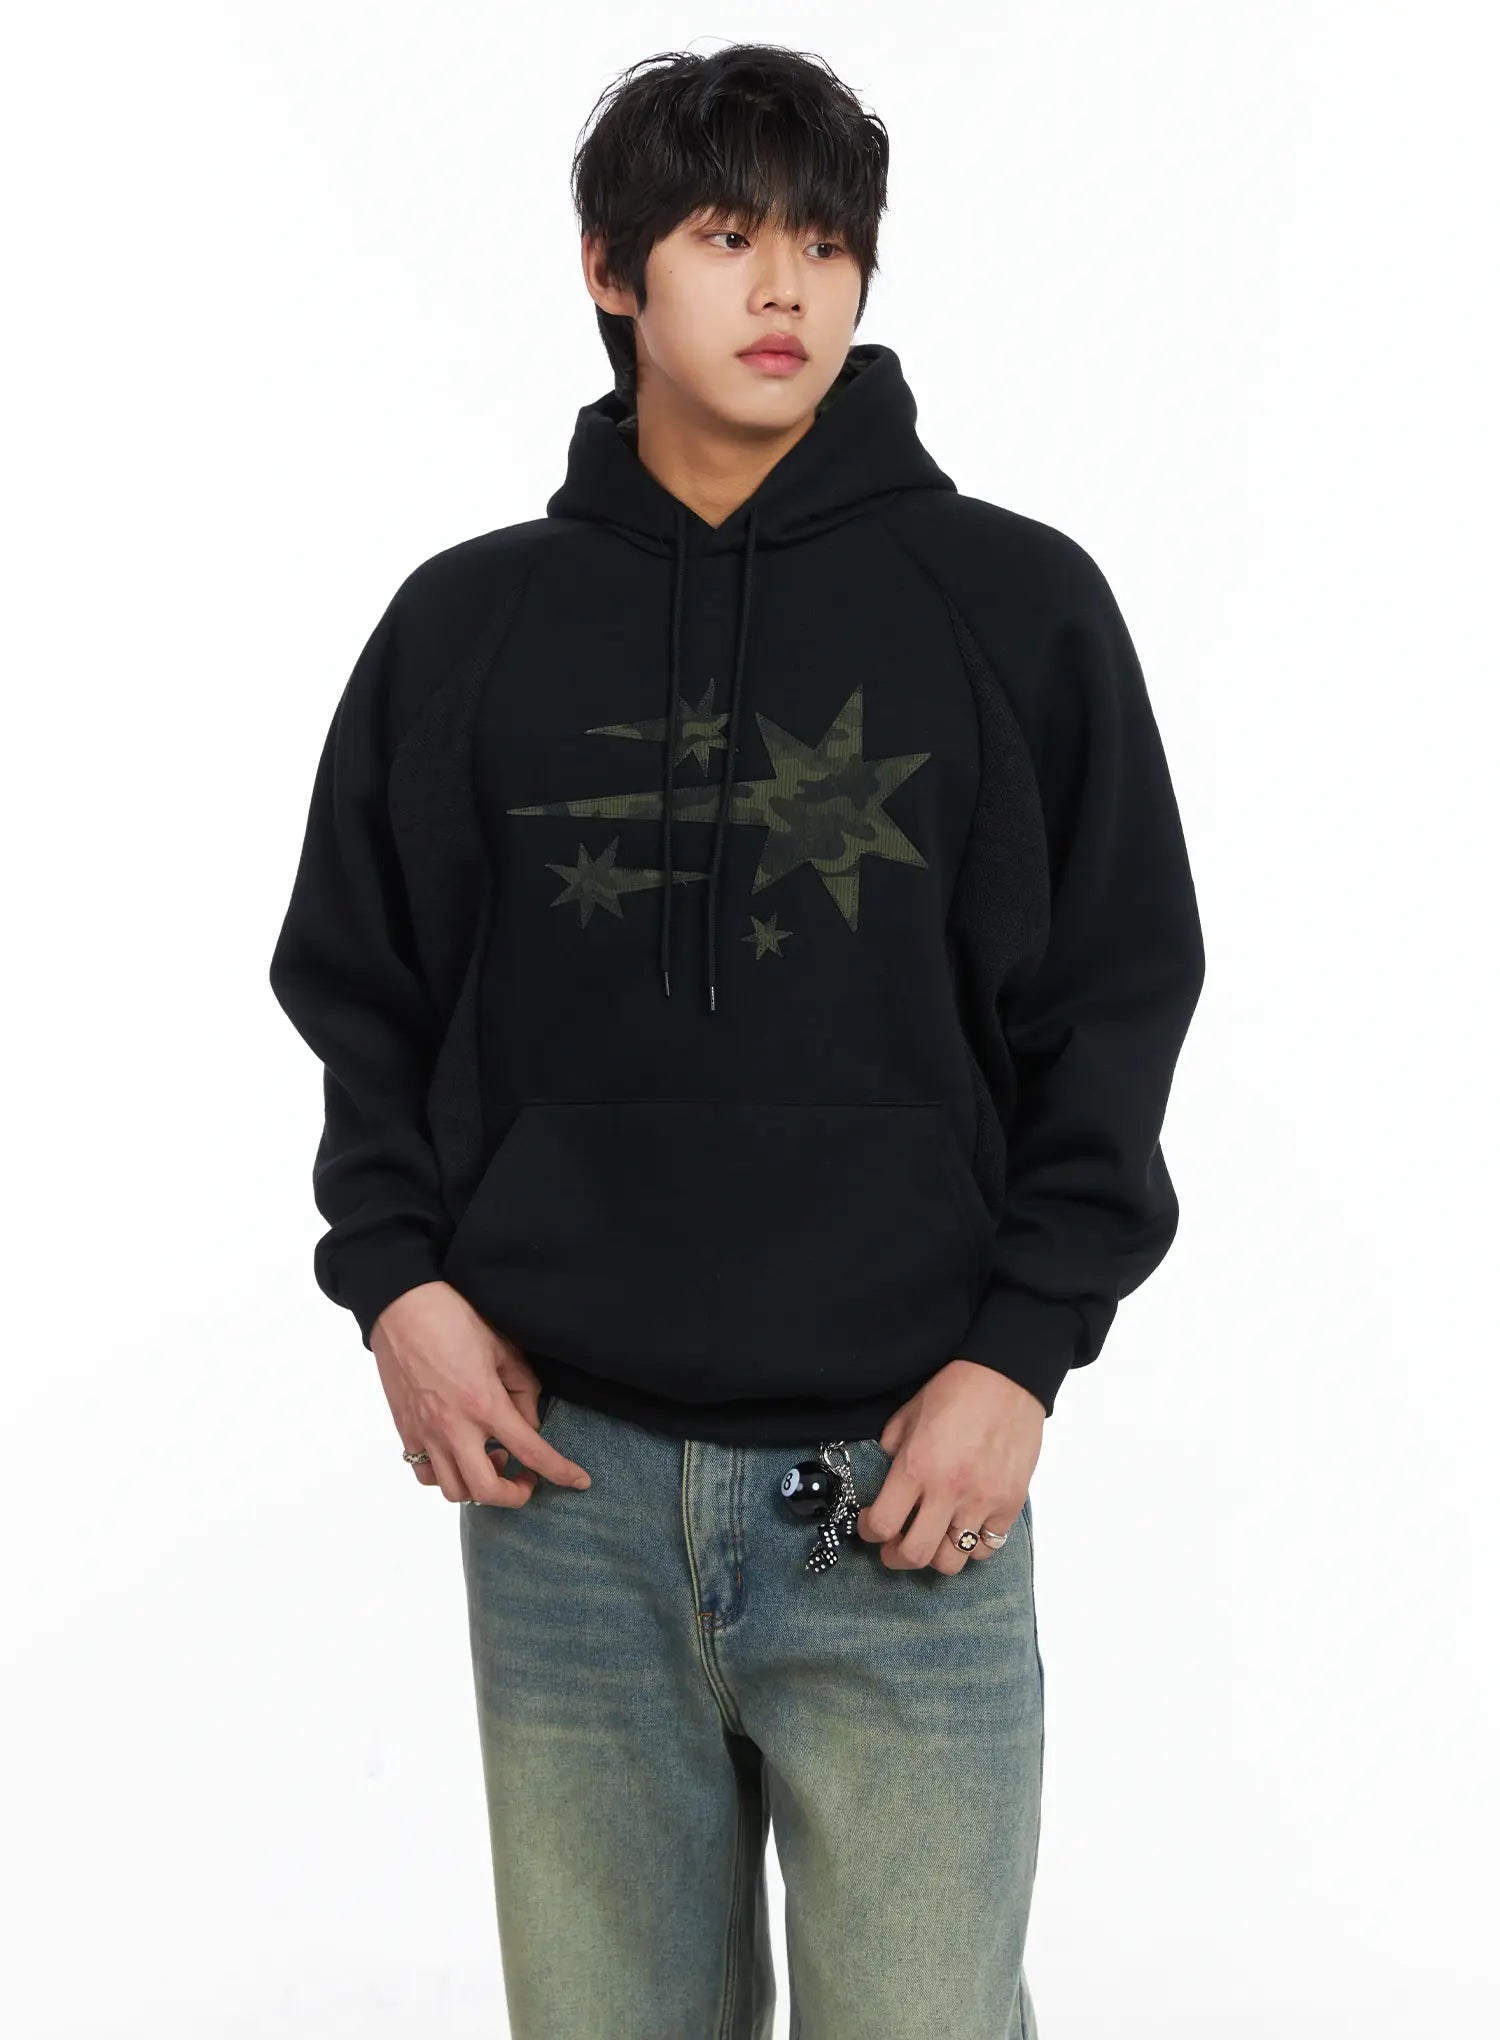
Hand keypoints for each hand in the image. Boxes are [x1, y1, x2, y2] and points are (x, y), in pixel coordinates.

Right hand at [370, 1281, 591, 1505]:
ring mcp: (425, 1433)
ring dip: (479, 1486)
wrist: (400, 1306)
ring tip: (491, 1459)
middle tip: (527, 1479)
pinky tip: (459, 1455)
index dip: (560, 1472)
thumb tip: (531, 1423)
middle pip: (486, 1490)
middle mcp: (453, 1427)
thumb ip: (523, 1389)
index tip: (579, 1481)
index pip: (531, 1452)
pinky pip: (424, 1473)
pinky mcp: (405, 1430)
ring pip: (453, 1490)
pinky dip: (446, 1475)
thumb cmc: (453, 1318)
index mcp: (484, 1403)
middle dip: (514, 1495)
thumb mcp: (502, 1347)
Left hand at [857, 1358, 1042, 1572]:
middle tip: (893, 1548)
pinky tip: (963, 1526)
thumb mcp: (908, 1414)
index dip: (868, 1532)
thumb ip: (892, 1449)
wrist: (1008, 1377)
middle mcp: (948, 1491)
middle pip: (915, 1555)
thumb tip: (886, 1477)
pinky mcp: (1010, 1504)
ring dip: (935, 1555)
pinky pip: (986, 1547)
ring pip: (953, 1561)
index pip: (883, 1525)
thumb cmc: (957, 1390)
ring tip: (931, 1539)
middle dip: (895, 1558)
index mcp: (916, 1467)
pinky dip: (971, 1545)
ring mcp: (982, 1501)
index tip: (869, 1524)